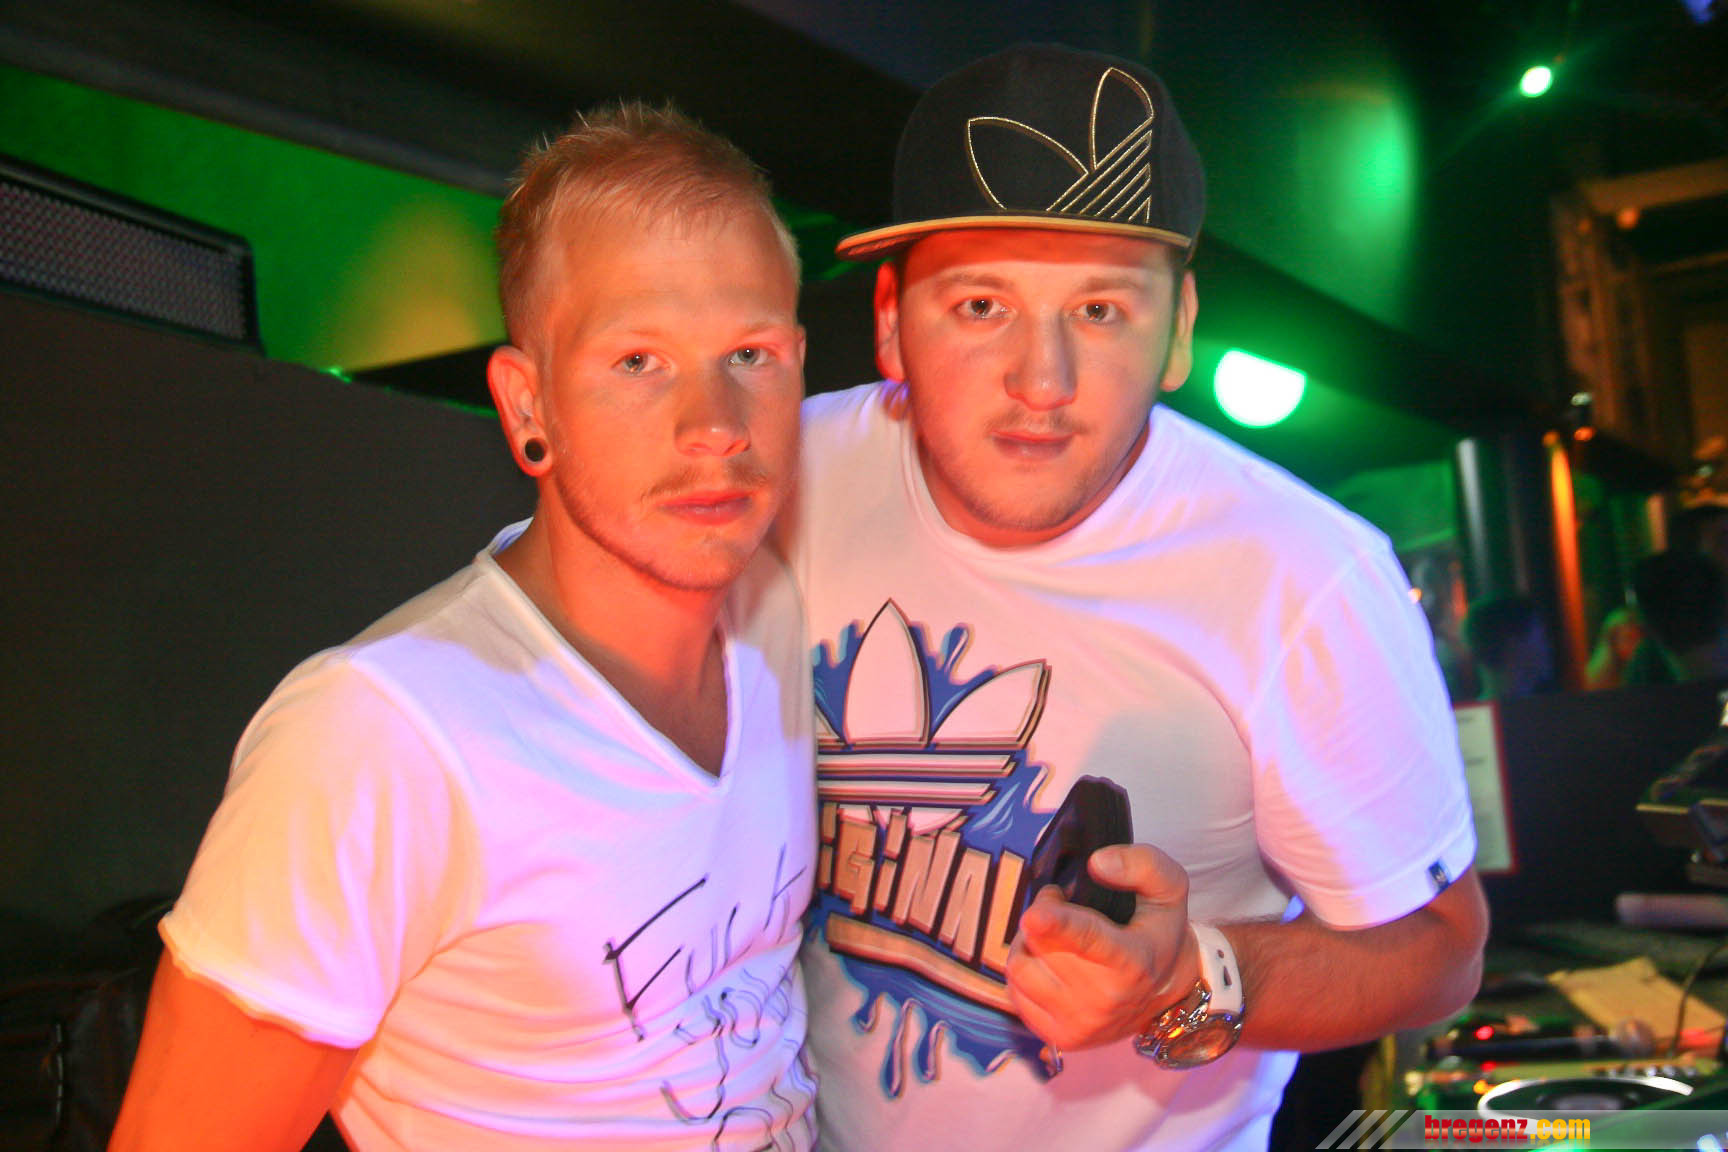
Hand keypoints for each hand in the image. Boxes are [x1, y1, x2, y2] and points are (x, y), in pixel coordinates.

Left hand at [1005, 842, 1200, 1049]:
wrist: (1168, 994)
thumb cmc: (1159, 933)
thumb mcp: (1169, 889)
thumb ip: (1141, 865)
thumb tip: (1097, 863)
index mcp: (1132, 961)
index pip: (1089, 940)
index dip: (1057, 925)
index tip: (1035, 915)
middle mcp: (1105, 999)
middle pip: (1042, 945)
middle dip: (1043, 916)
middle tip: (1061, 906)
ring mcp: (1081, 1023)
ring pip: (1021, 967)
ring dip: (1030, 944)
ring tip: (1054, 939)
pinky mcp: (1060, 1038)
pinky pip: (1015, 993)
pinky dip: (1026, 971)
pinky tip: (1049, 965)